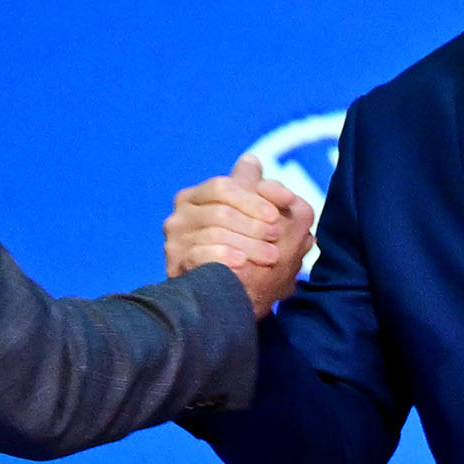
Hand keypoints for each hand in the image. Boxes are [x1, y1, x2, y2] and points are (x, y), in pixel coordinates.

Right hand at [165, 156, 315, 313]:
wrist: (228, 302)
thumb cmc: (248, 258)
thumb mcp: (257, 223)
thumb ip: (255, 192)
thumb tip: (251, 161)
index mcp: (198, 197)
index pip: (225, 186)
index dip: (258, 194)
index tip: (288, 203)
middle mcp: (181, 214)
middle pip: (221, 209)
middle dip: (255, 221)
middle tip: (278, 233)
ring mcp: (175, 238)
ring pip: (214, 230)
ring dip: (249, 243)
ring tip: (272, 257)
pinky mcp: (175, 262)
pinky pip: (200, 253)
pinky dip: (225, 256)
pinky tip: (243, 263)